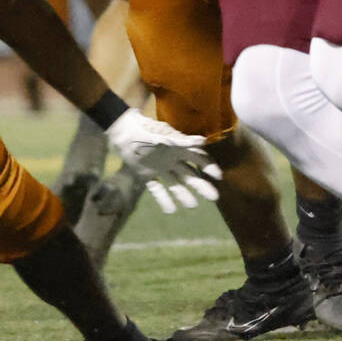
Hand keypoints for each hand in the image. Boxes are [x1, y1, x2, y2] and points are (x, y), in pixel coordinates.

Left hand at [105, 108, 221, 212]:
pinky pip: (157, 189)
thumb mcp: (163, 136)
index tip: (219, 177)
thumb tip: (204, 142)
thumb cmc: (144, 130)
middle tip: (214, 198)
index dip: (209, 166)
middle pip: (190, 174)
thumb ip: (183, 141)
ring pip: (176, 184)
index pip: (198, 158)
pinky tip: (170, 210)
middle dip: (202, 185)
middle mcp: (172, 159)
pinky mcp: (146, 175)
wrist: (122, 131)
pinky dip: (163, 199)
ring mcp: (160, 168)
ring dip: (184, 194)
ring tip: (192, 205)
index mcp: (178, 147)